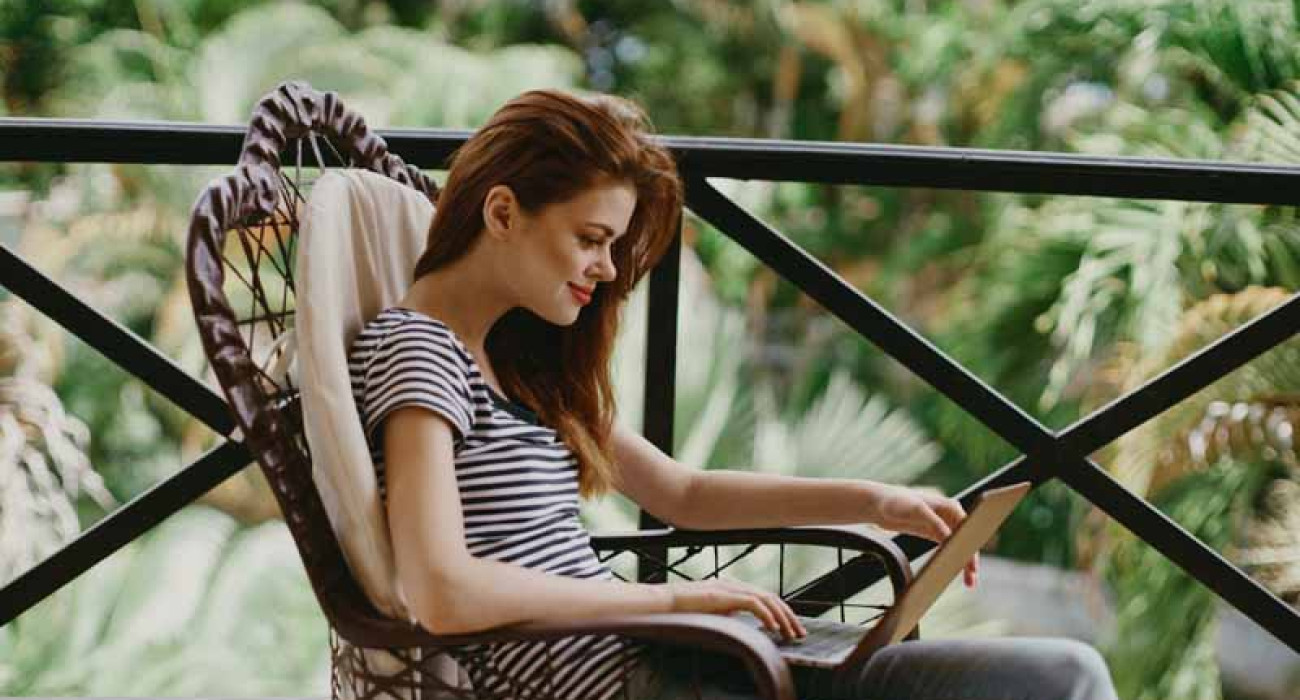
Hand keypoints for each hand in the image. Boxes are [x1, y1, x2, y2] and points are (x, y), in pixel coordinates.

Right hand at [666, 578, 806, 641]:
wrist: (662, 604)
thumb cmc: (683, 611)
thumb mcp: (712, 614)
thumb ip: (728, 614)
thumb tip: (742, 624)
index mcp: (732, 588)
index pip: (764, 598)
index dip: (781, 613)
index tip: (791, 629)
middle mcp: (734, 584)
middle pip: (771, 597)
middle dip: (789, 616)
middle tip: (800, 633)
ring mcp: (728, 588)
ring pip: (766, 599)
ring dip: (782, 617)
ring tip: (791, 633)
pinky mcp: (722, 595)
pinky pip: (752, 603)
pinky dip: (766, 615)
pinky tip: (773, 628)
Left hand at [872, 484, 978, 587]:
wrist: (879, 505)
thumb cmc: (897, 502)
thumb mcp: (917, 510)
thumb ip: (935, 522)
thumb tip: (951, 538)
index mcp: (951, 506)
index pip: (968, 529)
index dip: (972, 546)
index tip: (973, 563)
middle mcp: (949, 516)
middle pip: (966, 540)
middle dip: (970, 558)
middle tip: (972, 577)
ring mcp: (942, 526)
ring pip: (958, 547)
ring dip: (962, 562)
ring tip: (969, 581)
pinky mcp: (933, 534)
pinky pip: (947, 549)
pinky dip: (950, 560)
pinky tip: (951, 573)